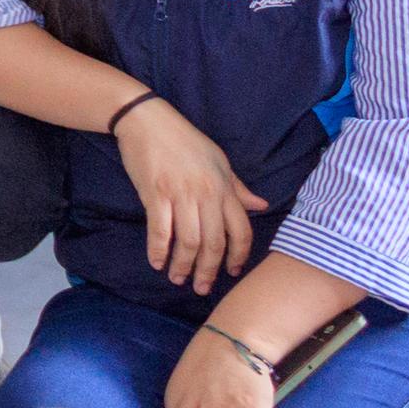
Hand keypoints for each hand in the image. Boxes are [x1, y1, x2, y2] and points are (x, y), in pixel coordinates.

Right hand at [116, 96, 271, 295]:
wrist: (147, 119)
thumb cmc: (184, 139)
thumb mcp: (219, 161)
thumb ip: (238, 188)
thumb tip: (261, 206)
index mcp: (224, 188)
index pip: (240, 231)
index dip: (237, 256)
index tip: (231, 272)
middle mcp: (206, 195)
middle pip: (213, 243)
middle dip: (208, 270)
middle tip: (201, 288)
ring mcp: (180, 195)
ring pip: (188, 241)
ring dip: (183, 265)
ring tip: (178, 278)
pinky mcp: (155, 194)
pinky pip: (160, 230)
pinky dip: (159, 250)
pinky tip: (157, 262)